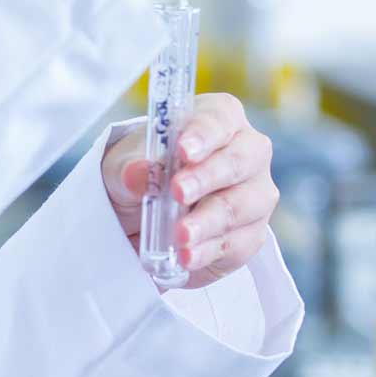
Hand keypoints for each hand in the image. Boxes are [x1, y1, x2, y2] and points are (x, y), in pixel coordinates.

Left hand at [101, 92, 278, 288]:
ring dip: (209, 222)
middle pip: (240, 162)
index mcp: (218, 120)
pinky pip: (238, 243)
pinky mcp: (250, 234)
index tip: (182, 151)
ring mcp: (254, 195)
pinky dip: (210, 251)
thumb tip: (138, 174)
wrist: (139, 212)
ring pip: (243, 206)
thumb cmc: (139, 170)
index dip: (203, 134)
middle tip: (177, 192)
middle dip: (207, 178)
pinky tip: (187, 257)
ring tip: (179, 235)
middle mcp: (247, 154)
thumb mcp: (121, 165)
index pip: (220, 119)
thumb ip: (129, 167)